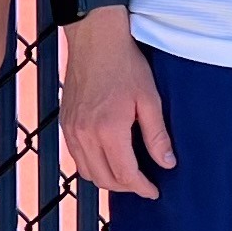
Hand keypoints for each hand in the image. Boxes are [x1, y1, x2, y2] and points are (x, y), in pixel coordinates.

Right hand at [58, 8, 173, 197]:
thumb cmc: (125, 64)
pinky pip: (76, 157)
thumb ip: (157, 135)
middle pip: (104, 179)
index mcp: (108, 129)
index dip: (142, 187)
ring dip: (108, 179)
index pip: (125, 174)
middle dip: (126, 187)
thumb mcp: (149, 98)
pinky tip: (108, 158)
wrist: (94, 39)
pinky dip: (93, 165)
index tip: (154, 191)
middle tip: (143, 183)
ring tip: (127, 173)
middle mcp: (84, 134)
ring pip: (87, 172)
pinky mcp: (65, 123)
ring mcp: (71, 129)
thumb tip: (167, 164)